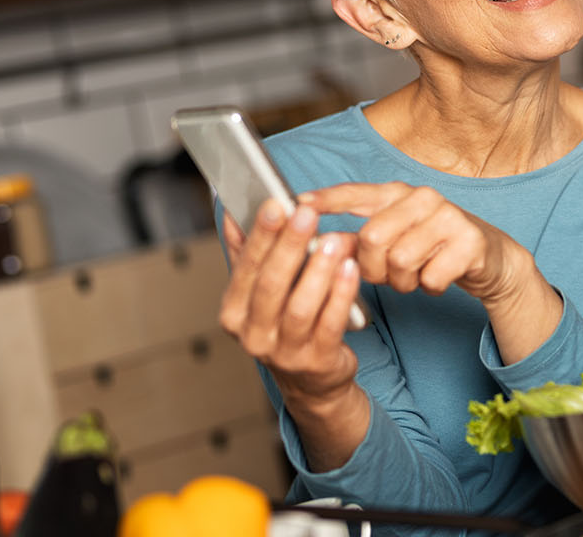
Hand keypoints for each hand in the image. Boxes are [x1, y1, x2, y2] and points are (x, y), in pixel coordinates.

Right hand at [218, 201, 362, 403]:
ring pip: (300, 306)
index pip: (245, 268)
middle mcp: (253, 334)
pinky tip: (351, 269)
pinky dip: (342, 295)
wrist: (312, 380)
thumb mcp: (259, 292)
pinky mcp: (316, 360)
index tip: (275, 203)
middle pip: (271, 284)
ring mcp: (284, 352)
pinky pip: (330, 323)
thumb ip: (245, 252)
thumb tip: (231, 209)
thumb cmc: (285, 325)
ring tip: (334, 240)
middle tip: (306, 213)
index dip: (260, 235)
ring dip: (318, 270)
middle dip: (289, 246)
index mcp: (234, 313)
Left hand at [298, 182, 533, 302]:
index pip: (355, 193)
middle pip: (372, 237)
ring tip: (415, 276)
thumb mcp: (394, 238)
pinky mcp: (470, 241)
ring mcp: (448, 217)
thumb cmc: (431, 248)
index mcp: (398, 193)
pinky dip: (430, 287)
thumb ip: (358, 239)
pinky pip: (430, 277)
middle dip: (373, 267)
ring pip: (400, 260)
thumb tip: (318, 245)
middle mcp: (422, 198)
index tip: (297, 204)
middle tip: (387, 274)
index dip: (326, 200)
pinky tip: (438, 278)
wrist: (489, 257)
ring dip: (403, 282)